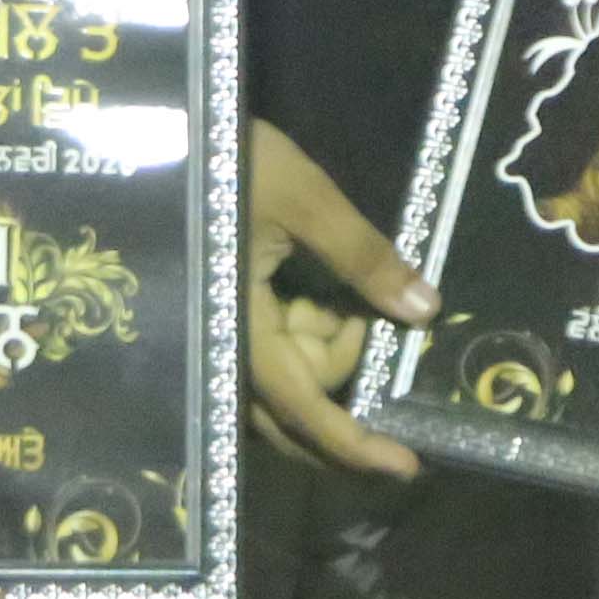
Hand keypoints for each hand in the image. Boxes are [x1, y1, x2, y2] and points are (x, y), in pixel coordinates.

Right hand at [243, 121, 430, 477]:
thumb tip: (425, 311)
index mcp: (241, 327)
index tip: (405, 468)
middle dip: (348, 386)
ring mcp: (224, 337)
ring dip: (329, 349)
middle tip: (376, 324)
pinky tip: (322, 294)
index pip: (304, 407)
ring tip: (346, 291)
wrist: (173, 131)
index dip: (355, 444)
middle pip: (297, 411)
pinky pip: (277, 353)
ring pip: (290, 382)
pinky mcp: (227, 319)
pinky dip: (310, 333)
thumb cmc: (234, 162)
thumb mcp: (308, 200)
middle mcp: (226, 348)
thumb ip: (365, 259)